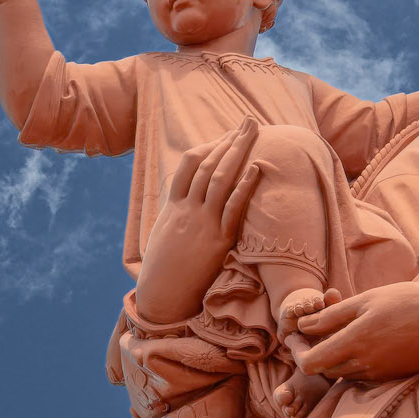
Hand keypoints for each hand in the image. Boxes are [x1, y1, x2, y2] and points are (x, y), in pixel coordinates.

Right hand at [134, 119, 262, 323]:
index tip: (225, 135)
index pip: (188, 165)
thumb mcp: (164, 237)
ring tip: (254, 133)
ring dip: (238, 152)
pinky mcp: (217, 240)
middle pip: (208, 164)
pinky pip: (232, 208)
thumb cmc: (162, 271)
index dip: (208, 146)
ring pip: (219, 178)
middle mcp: (187, 209)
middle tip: (249, 122)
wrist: (161, 296)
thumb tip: (183, 207)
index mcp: (173, 207)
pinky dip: (245, 185)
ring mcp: (202, 223)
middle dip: (230, 140)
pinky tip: (257, 168)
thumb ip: (175, 217)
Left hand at [295, 278, 418, 381]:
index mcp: (354, 344)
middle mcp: (364, 365)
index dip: (297, 350)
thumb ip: (331, 316)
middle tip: (313, 330)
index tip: (296, 334)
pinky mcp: (391, 377)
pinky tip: (361, 340)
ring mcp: (379, 374)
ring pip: (341, 372)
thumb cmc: (408, 302)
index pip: (309, 363)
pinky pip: (361, 374)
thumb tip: (302, 327)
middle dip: (313, 352)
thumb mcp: (365, 301)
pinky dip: (352, 360)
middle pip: (323, 370)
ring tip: (338, 330)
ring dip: (333, 356)